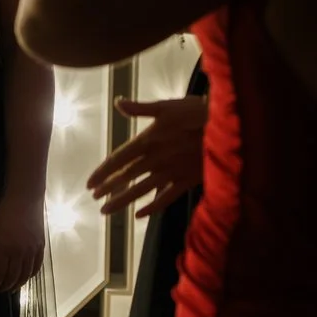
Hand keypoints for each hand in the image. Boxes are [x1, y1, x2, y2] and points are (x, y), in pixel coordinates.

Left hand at [0, 199, 45, 292]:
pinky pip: (36, 267)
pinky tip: (24, 278)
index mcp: (4, 247)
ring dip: (17, 284)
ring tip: (10, 288)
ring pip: (25, 275)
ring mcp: (32, 250)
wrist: (25, 200)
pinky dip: (30, 276)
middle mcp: (20, 252)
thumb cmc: (5, 214)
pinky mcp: (41, 247)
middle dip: (4, 287)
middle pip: (13, 277)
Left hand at [87, 96, 210, 217]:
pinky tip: (140, 214)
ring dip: (123, 200)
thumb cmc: (197, 112)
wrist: (228, 129)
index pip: (118, 159)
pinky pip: (166, 198)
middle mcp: (156, 160)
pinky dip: (153, 206)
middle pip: (127, 177)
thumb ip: (141, 108)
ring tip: (106, 210)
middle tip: (94, 198)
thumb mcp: (168, 106)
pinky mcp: (186, 181)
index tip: (88, 184)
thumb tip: (118, 102)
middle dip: (109, 188)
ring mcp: (171, 173)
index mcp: (148, 141)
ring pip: (141, 190)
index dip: (103, 172)